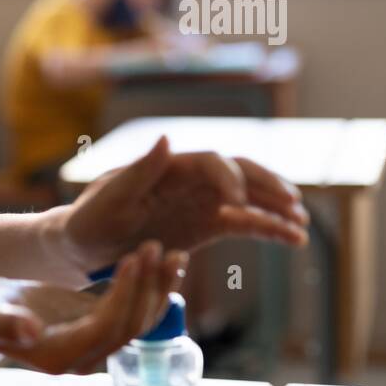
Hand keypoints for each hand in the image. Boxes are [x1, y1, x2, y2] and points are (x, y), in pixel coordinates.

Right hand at [0, 241, 187, 373]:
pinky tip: (164, 264)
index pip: (104, 328)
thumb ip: (7, 324)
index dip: (123, 296)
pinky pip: (134, 312)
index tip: (133, 260)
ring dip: (158, 289)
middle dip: (147, 288)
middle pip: (129, 327)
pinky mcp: (98, 327)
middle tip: (157, 248)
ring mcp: (93, 345)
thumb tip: (29, 330)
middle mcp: (83, 357)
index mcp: (59, 356)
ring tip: (174, 255)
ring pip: (139, 322)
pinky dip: (151, 289)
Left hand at [61, 136, 308, 271]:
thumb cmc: (90, 219)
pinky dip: (271, 229)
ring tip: (301, 224)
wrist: (84, 246)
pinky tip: (294, 240)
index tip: (235, 202)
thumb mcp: (109, 198)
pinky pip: (246, 225)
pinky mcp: (207, 226)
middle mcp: (191, 180)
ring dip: (277, 208)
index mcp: (169, 167)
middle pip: (241, 173)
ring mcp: (202, 202)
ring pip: (250, 199)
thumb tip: (166, 138)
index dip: (227, 178)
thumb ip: (139, 171)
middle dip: (267, 185)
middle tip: (291, 203)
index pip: (210, 162)